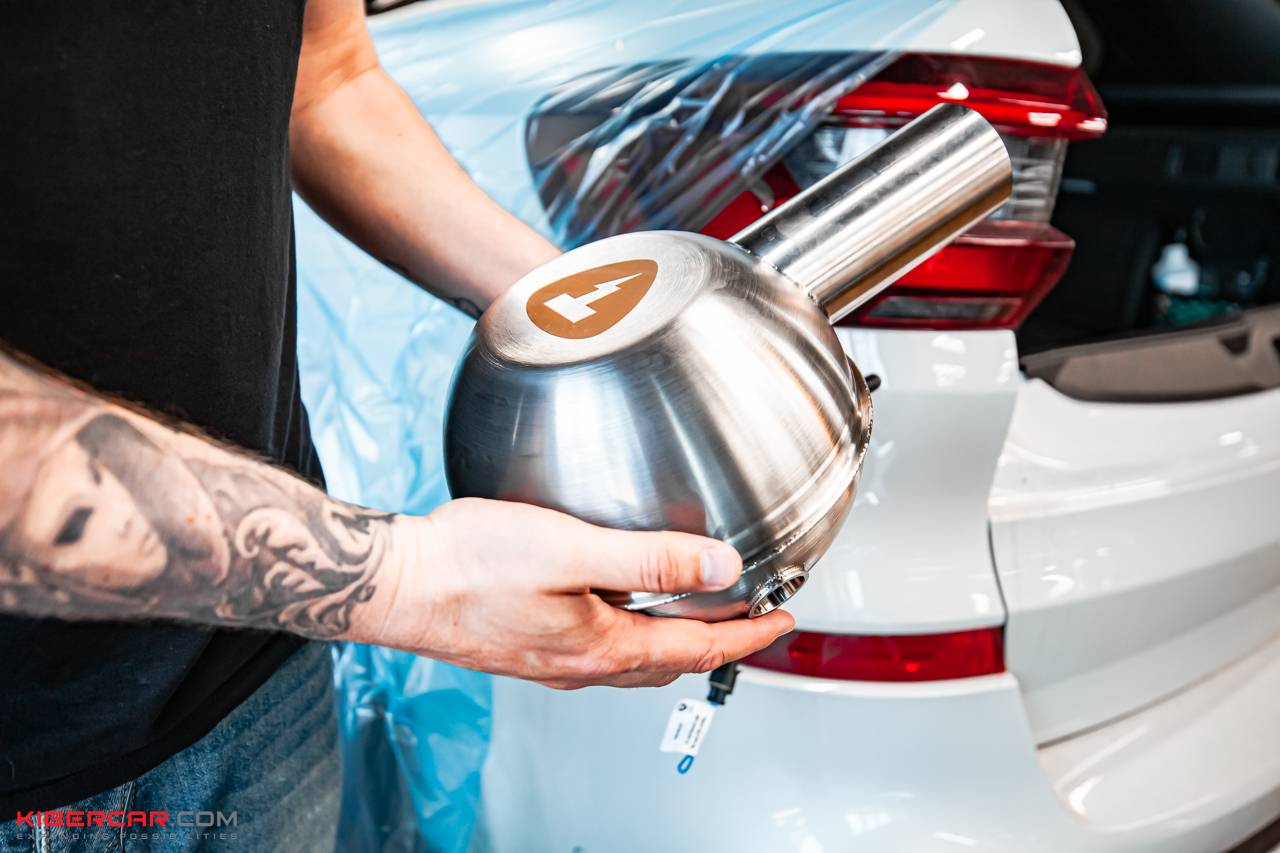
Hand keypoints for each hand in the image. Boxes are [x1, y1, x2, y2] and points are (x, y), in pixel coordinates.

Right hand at [358, 498, 794, 687]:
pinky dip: (635, 633)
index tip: (781, 622)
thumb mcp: (572, 551)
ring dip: (678, 640)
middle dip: (719, 642)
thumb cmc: (471, 567)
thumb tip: (721, 567)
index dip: (748, 636)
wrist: (399, 585)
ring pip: (637, 658)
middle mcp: (581, 664)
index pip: (699, 648)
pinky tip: (622, 608)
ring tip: (698, 615)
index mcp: (603, 646)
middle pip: (672, 660)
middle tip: (750, 621)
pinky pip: (602, 649)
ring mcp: (554, 660)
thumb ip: (650, 556)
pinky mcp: (529, 646)